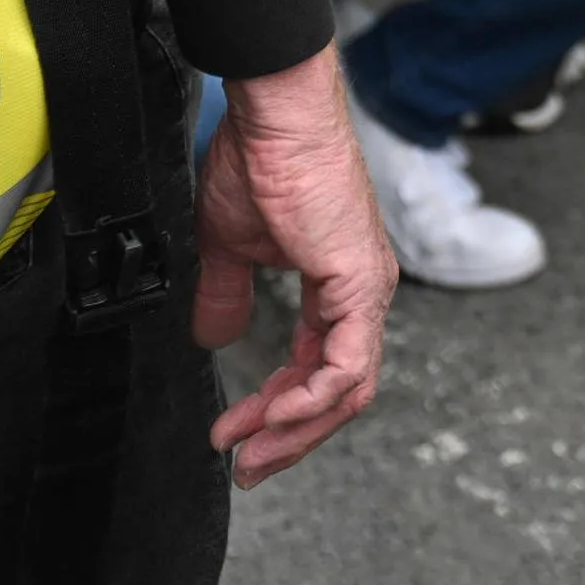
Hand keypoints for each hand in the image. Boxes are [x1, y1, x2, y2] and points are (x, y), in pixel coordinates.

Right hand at [194, 49, 394, 485]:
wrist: (276, 118)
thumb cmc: (262, 162)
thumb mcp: (232, 245)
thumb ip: (230, 295)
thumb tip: (217, 335)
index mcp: (339, 284)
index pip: (323, 367)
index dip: (281, 409)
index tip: (237, 434)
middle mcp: (363, 292)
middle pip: (342, 390)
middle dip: (291, 437)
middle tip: (248, 465)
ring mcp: (367, 288)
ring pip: (349, 388)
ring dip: (297, 429)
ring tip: (251, 451)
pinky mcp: (359, 282)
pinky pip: (347, 364)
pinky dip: (311, 399)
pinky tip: (275, 415)